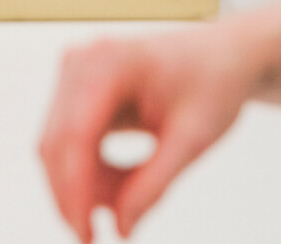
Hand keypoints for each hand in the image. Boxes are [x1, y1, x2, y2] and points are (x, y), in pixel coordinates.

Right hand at [40, 24, 274, 239]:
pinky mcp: (76, 85)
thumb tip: (120, 229)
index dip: (75, 192)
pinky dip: (89, 170)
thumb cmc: (213, 87)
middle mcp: (83, 59)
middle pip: (58, 143)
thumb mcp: (193, 141)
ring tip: (129, 202)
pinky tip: (122, 183)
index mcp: (111, 61)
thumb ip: (154, 184)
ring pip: (58, 146)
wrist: (222, 55)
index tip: (87, 238)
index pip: (75, 135)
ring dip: (85, 184)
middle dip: (78, 195)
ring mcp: (75, 69)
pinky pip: (68, 139)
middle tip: (112, 231)